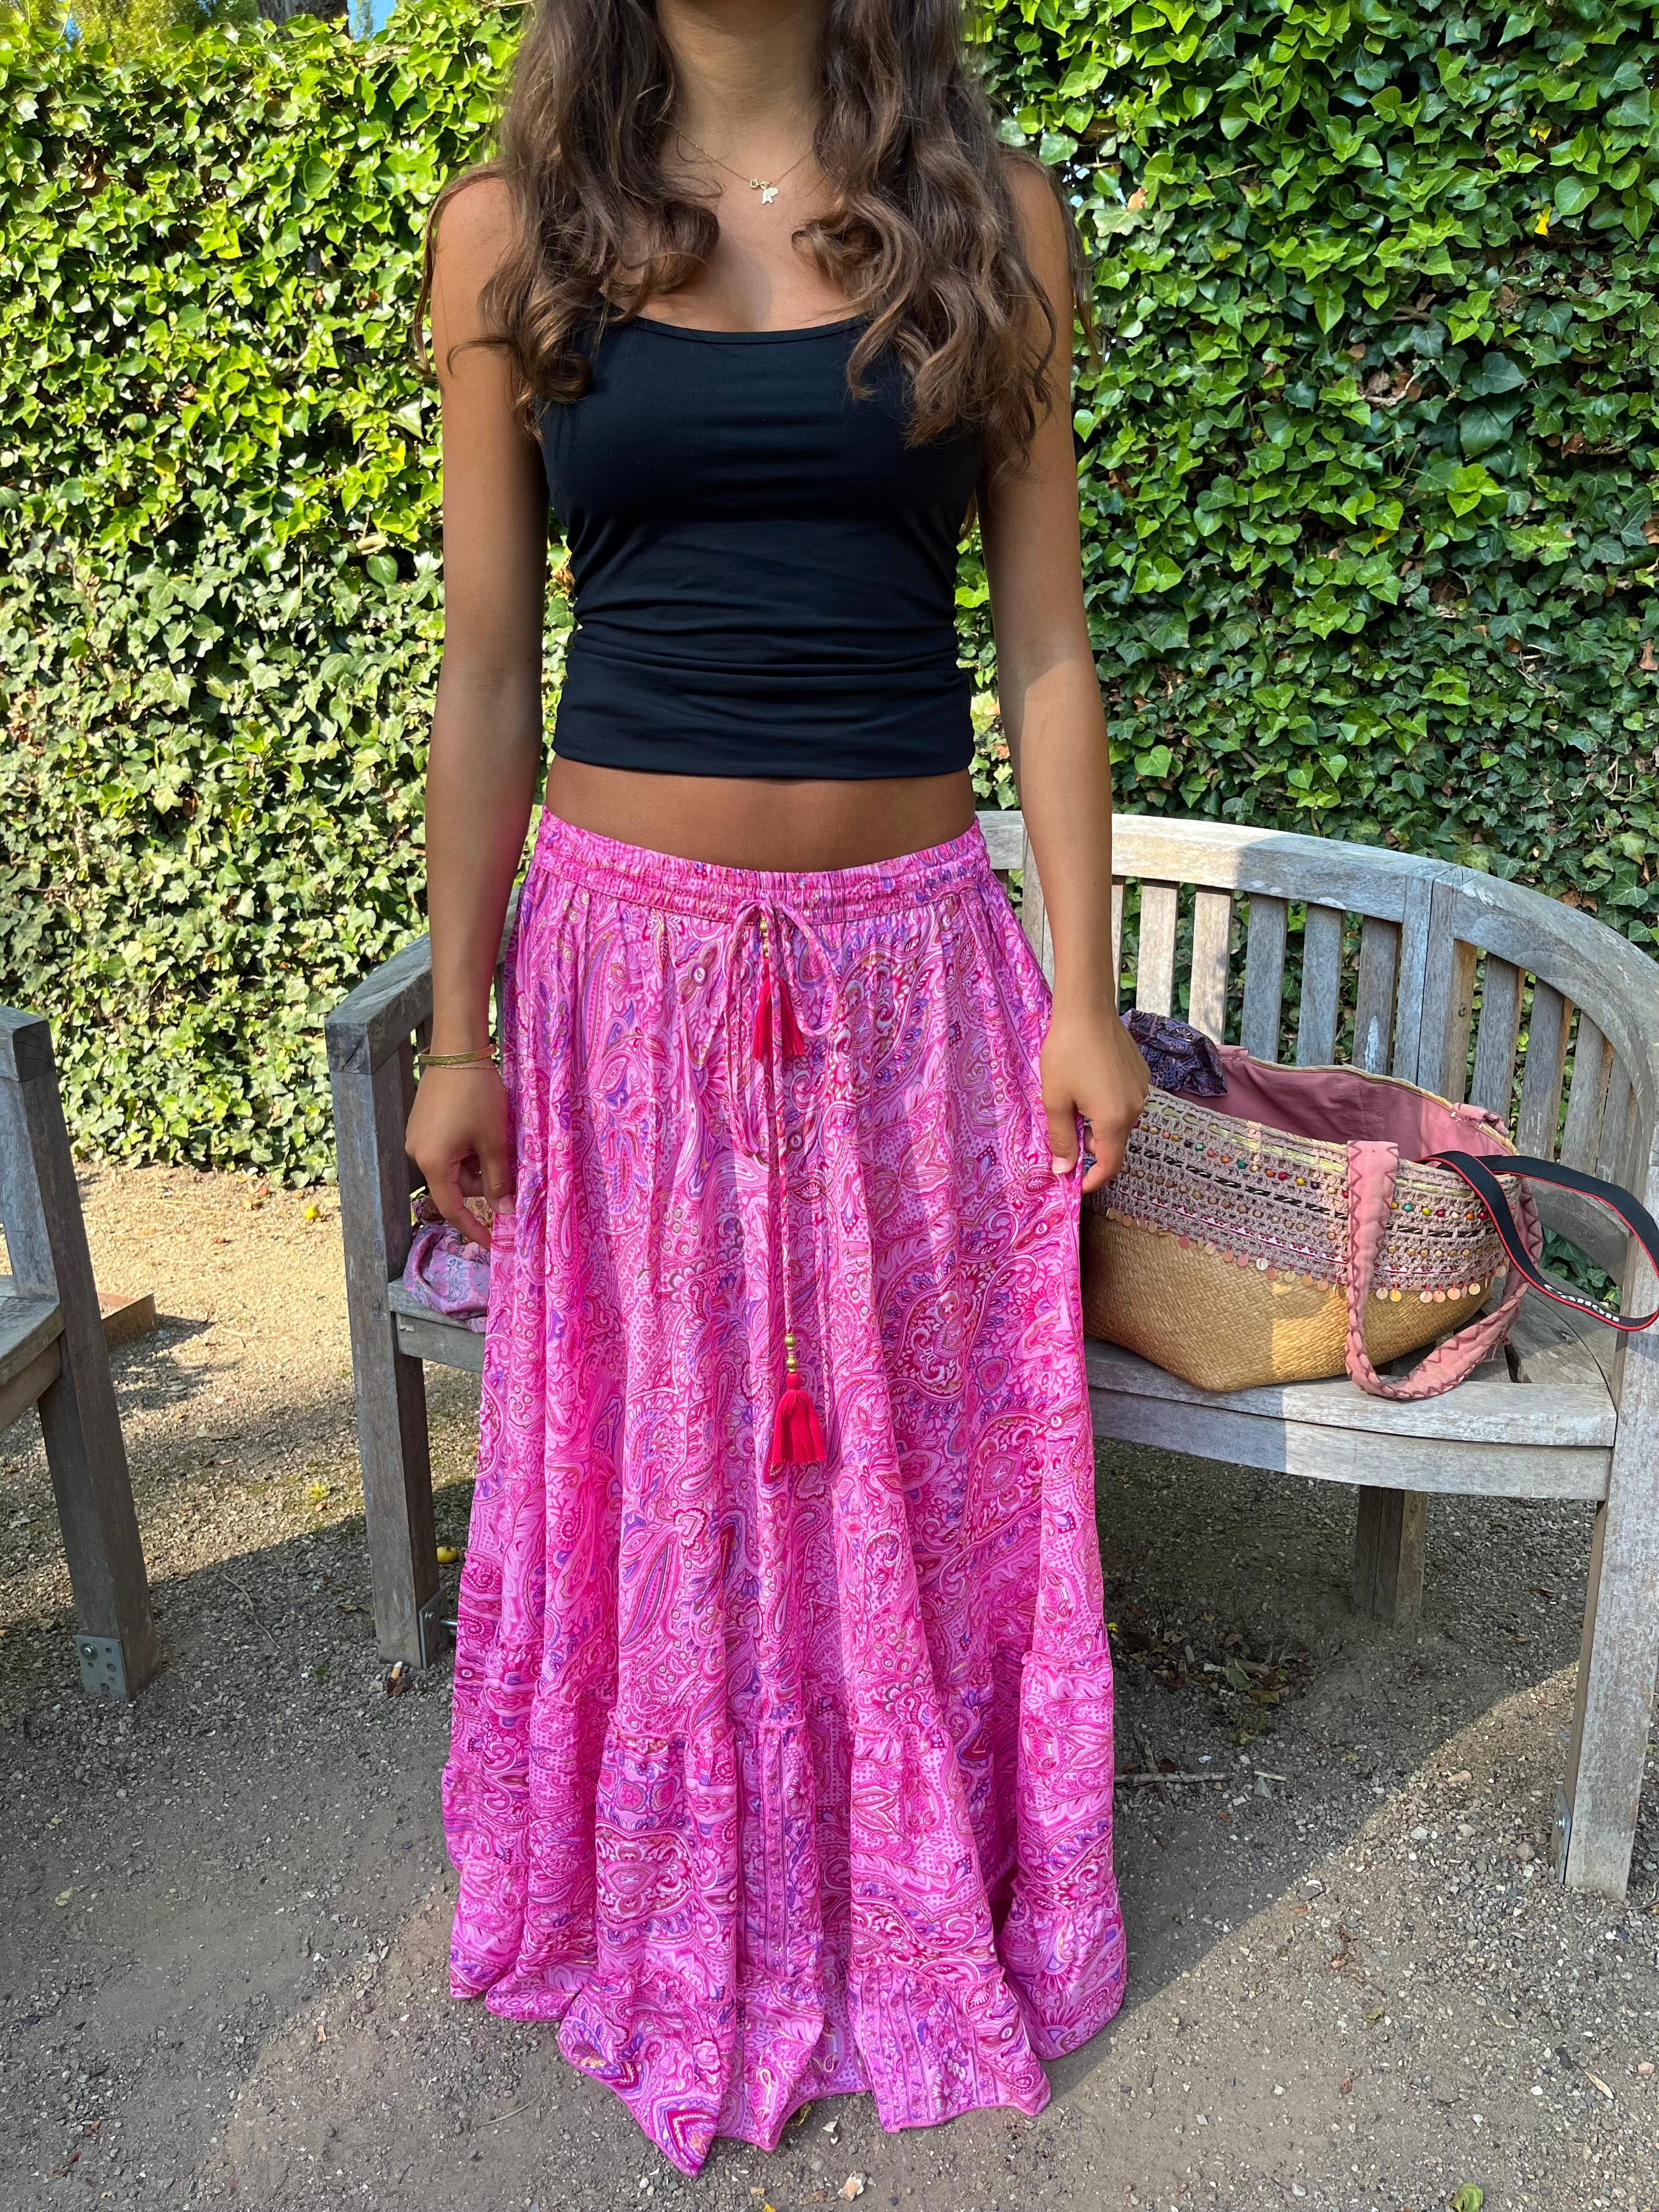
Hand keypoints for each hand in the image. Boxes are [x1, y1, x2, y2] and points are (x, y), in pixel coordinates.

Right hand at [405, 1065, 514, 1250]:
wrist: (457, 1050)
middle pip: (456, 1184)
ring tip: (492, 1134)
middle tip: (506, 1159)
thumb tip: (505, 1213)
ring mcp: (417, 1137)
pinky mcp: (421, 1123)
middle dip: (483, 1180)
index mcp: (433, 1163)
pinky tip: (480, 1127)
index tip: (492, 1243)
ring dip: (476, 1161)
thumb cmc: (477, 1096)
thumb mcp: (493, 1140)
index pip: (453, 1208)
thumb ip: (498, 1180)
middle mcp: (417, 1153)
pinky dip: (467, 1147)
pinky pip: (447, 1149)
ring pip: (454, 1166)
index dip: (474, 1228)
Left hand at [1040, 994, 1149, 1194]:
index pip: (1110, 1164)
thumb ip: (1061, 1139)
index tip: (1075, 1182)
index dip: (1093, 1179)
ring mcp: (1141, 1090)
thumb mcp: (1055, 1100)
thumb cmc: (1066, 1054)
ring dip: (1097, 1124)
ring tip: (1073, 1102)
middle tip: (1064, 1129)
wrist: (1087, 1009)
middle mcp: (1135, 1108)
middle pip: (1114, 1143)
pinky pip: (1125, 1101)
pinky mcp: (1141, 1074)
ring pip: (1119, 1121)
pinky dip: (1107, 1105)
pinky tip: (1089, 1083)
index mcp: (1114, 1119)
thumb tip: (1064, 1171)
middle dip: (1090, 1146)